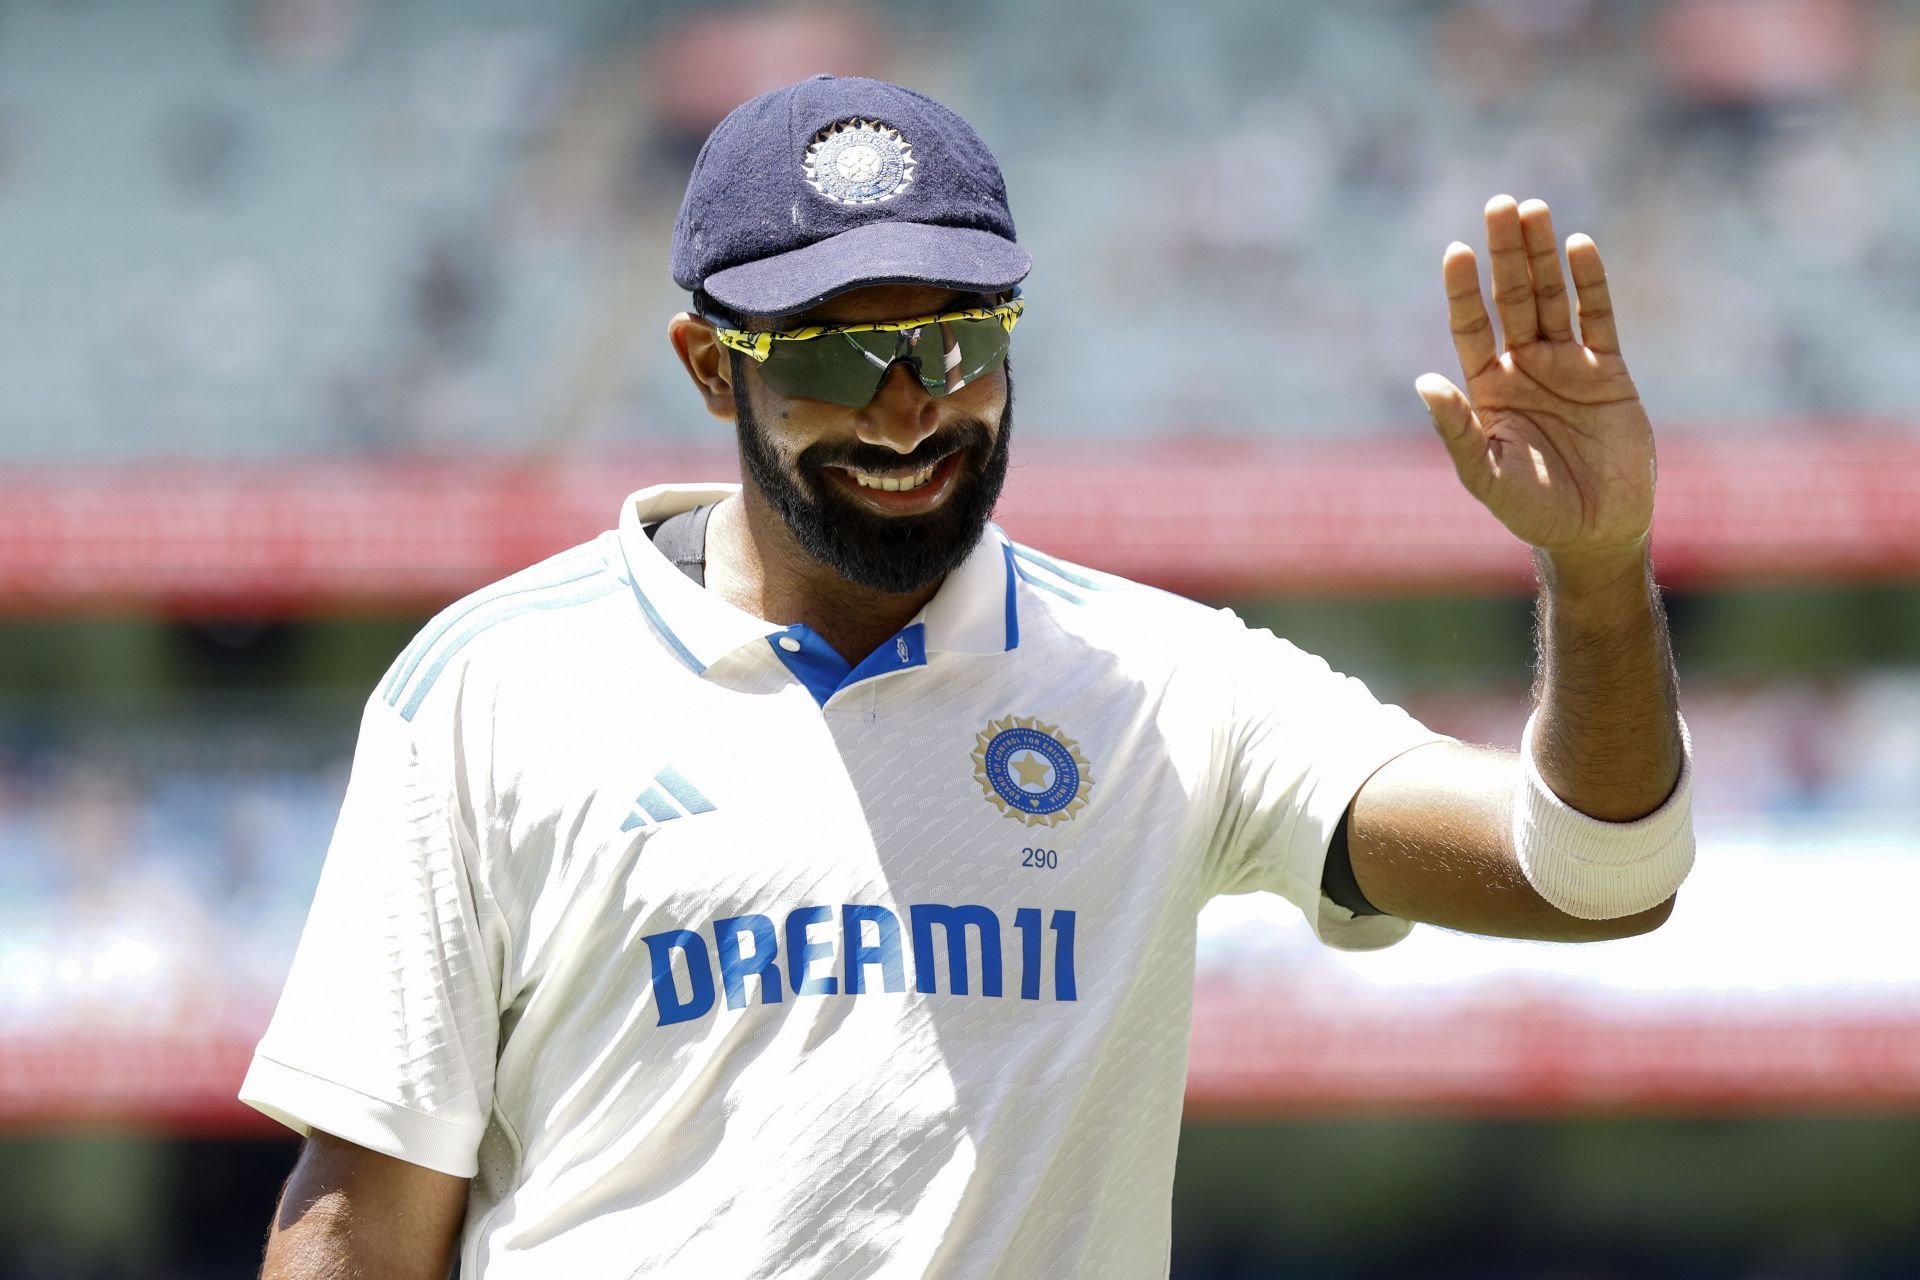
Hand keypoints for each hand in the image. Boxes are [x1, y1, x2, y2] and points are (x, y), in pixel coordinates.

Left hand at [1417, 196, 1653, 567]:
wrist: (1596, 532)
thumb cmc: (1533, 511)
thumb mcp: (1486, 475)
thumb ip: (1457, 431)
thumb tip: (1423, 384)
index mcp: (1488, 389)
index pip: (1472, 326)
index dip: (1464, 290)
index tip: (1457, 250)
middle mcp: (1524, 368)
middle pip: (1512, 297)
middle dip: (1505, 252)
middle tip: (1499, 204)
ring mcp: (1567, 365)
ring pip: (1552, 296)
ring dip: (1543, 254)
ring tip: (1533, 208)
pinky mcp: (1609, 372)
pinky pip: (1598, 317)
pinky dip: (1590, 282)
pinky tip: (1579, 246)